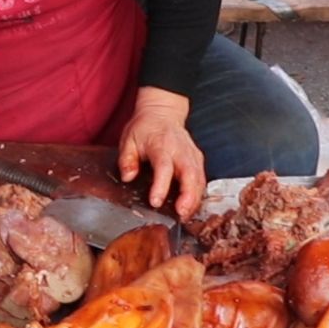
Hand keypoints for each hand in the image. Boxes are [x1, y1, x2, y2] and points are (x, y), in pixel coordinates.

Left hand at [117, 87, 205, 218]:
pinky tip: (192, 206)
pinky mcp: (198, 160)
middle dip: (188, 196)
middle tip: (181, 213)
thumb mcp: (128, 140)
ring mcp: (192, 155)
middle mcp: (180, 151)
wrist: (162, 112)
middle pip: (189, 175)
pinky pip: (201, 179)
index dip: (161, 186)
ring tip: (186, 215)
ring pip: (199, 179)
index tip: (156, 202)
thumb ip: (127, 160)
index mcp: (162, 145)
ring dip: (195, 199)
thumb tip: (128, 177)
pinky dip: (198, 194)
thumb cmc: (144, 128)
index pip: (164, 167)